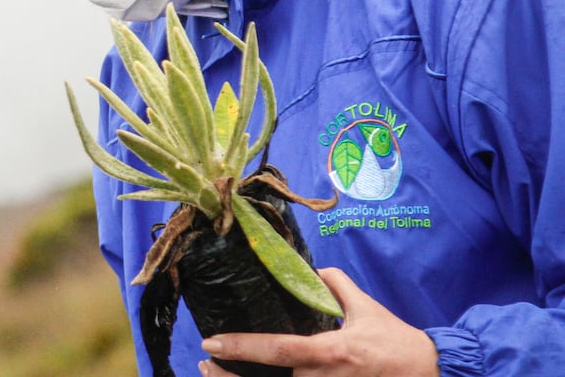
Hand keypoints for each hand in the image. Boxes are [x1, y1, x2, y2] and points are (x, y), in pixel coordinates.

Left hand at [197, 268, 439, 376]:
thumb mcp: (366, 308)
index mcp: (331, 352)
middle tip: (205, 365)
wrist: (430, 374)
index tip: (211, 342)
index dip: (243, 347)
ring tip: (214, 376)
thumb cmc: (396, 343)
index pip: (278, 350)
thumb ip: (337, 285)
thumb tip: (314, 268)